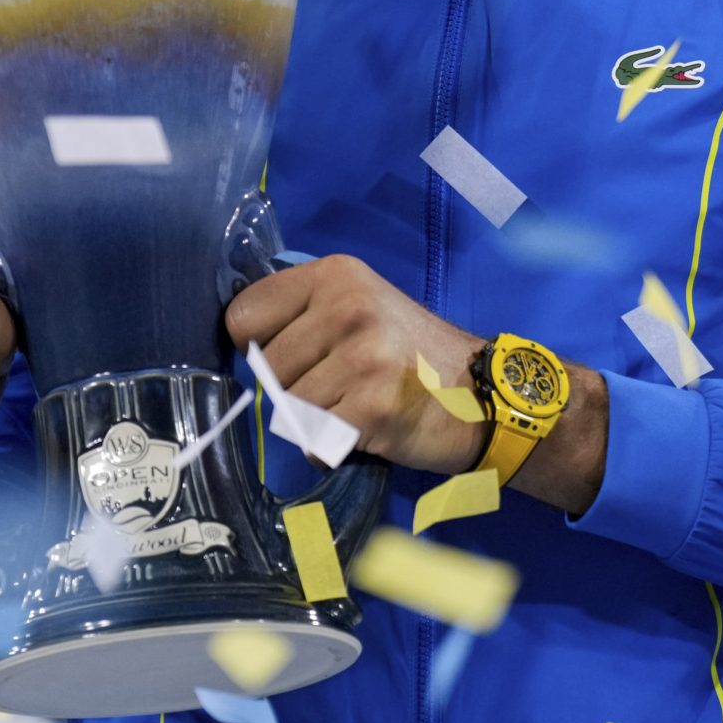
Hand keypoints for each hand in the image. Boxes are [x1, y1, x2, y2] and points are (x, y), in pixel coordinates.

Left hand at [223, 254, 487, 475]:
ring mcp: (363, 359)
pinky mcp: (373, 409)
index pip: (243, 316)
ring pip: (289, 407)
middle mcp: (348, 308)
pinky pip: (315, 442)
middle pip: (266, 368)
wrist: (484, 393)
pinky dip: (332, 448)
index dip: (256, 344)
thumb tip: (238, 347)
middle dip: (292, 387)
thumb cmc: (409, 352)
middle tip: (339, 385)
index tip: (292, 354)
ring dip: (315, 420)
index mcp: (336, 275)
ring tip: (356, 405)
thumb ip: (302, 313)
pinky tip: (365, 429)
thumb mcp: (359, 304)